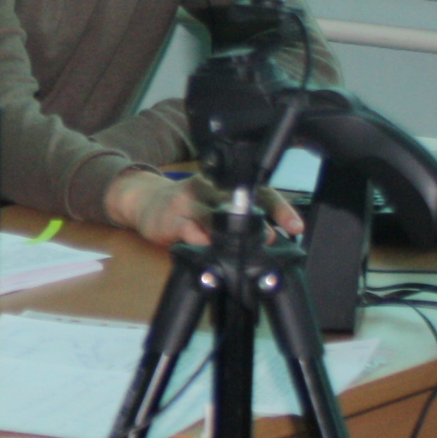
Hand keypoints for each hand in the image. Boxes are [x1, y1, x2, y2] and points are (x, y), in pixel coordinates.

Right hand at [103, 170, 308, 246]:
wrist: (142, 200)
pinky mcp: (169, 219)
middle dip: (258, 225)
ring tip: (243, 253)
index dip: (279, 209)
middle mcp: (208, 188)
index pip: (259, 191)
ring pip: (215, 219)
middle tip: (270, 240)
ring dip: (231, 237)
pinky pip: (190, 233)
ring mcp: (187, 202)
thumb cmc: (185, 205)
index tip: (295, 226)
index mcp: (224, 184)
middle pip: (240, 204)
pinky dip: (202, 244)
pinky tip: (209, 251)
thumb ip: (238, 219)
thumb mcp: (212, 204)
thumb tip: (268, 238)